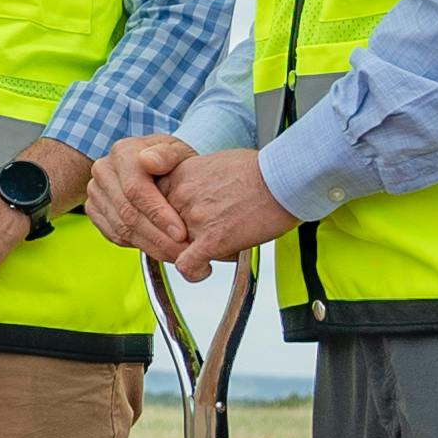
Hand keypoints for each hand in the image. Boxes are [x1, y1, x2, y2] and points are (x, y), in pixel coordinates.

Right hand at [83, 136, 195, 258]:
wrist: (152, 164)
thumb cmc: (168, 159)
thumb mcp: (177, 151)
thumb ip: (168, 154)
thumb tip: (149, 161)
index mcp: (123, 153)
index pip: (136, 190)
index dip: (159, 215)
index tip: (181, 233)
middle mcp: (104, 171)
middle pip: (128, 213)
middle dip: (159, 237)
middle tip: (184, 252)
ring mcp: (96, 192)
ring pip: (121, 228)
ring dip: (151, 246)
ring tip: (176, 254)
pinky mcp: (94, 210)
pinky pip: (114, 235)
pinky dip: (139, 245)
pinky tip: (160, 249)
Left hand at [156, 148, 294, 277]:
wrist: (282, 178)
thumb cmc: (258, 170)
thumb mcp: (213, 164)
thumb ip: (195, 181)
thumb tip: (197, 196)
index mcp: (179, 176)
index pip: (155, 205)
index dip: (167, 218)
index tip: (180, 223)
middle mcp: (180, 196)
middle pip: (163, 227)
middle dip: (180, 235)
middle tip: (202, 236)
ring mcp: (193, 219)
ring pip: (175, 247)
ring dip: (192, 251)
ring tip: (214, 247)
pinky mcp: (211, 240)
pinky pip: (187, 266)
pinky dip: (195, 273)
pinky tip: (205, 270)